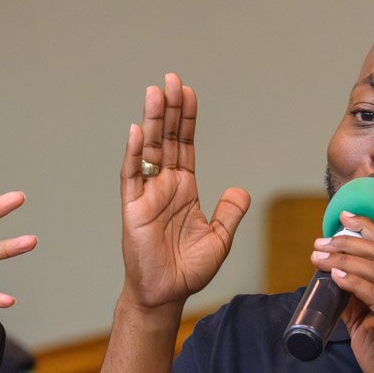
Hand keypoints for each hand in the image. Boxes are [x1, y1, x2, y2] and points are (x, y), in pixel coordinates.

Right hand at [120, 73, 250, 308]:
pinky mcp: (133, 208)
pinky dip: (134, 153)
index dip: (187, 119)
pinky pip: (132, 175)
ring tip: (156, 93)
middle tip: (171, 79)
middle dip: (170, 109)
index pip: (185, 145)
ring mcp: (147, 194)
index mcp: (184, 189)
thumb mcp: (219, 238)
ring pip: (150, 150)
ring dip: (153, 121)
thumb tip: (240, 190)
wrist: (166, 293)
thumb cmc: (188, 269)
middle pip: (167, 139)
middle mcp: (164, 186)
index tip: (187, 92)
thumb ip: (229, 212)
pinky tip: (138, 131)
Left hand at [311, 212, 373, 372]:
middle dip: (348, 241)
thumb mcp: (367, 324)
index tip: (344, 216)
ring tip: (320, 255)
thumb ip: (354, 303)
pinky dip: (355, 282)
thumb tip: (332, 284)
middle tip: (321, 240)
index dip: (368, 228)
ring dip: (345, 259)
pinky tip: (337, 276)